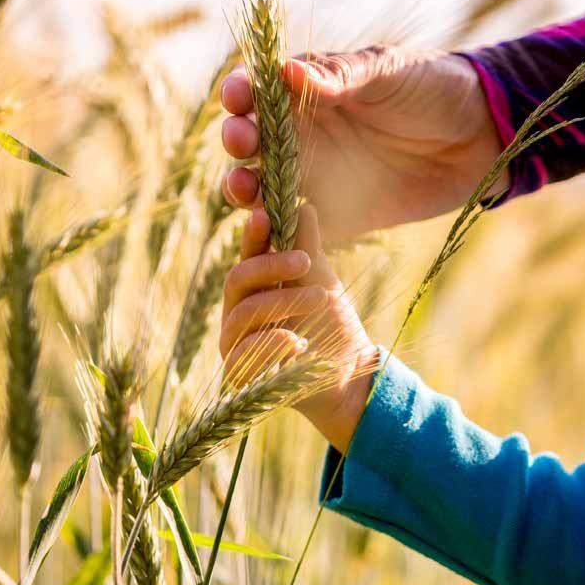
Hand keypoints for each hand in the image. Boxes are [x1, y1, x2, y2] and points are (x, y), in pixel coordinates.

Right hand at [220, 205, 375, 452]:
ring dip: (283, 301)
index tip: (267, 216)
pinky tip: (300, 343)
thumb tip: (305, 208)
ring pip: (244, 312)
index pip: (247, 255)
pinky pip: (244, 352)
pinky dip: (274, 343)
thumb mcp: (322, 281)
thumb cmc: (333, 326)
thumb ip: (308, 249)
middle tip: (305, 261)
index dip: (253, 236)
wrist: (349, 376)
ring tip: (320, 300)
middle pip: (237, 279)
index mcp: (255, 286)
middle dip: (271, 267)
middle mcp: (238, 311)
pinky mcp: (239, 372)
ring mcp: (235, 341)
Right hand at [221, 46, 507, 241]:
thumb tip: (286, 71)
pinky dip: (275, 230)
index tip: (240, 99)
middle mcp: (300, 134)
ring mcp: (311, 177)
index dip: (240, 94)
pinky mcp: (329, 216)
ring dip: (243, 188)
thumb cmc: (431, 89)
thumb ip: (340, 77)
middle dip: (236, 140)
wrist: (475, 140)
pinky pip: (290, 226)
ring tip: (246, 189)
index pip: (257, 91)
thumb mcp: (387, 73)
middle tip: (242, 142)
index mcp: (306, 92)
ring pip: (258, 186)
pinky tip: (274, 226)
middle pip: (248, 140)